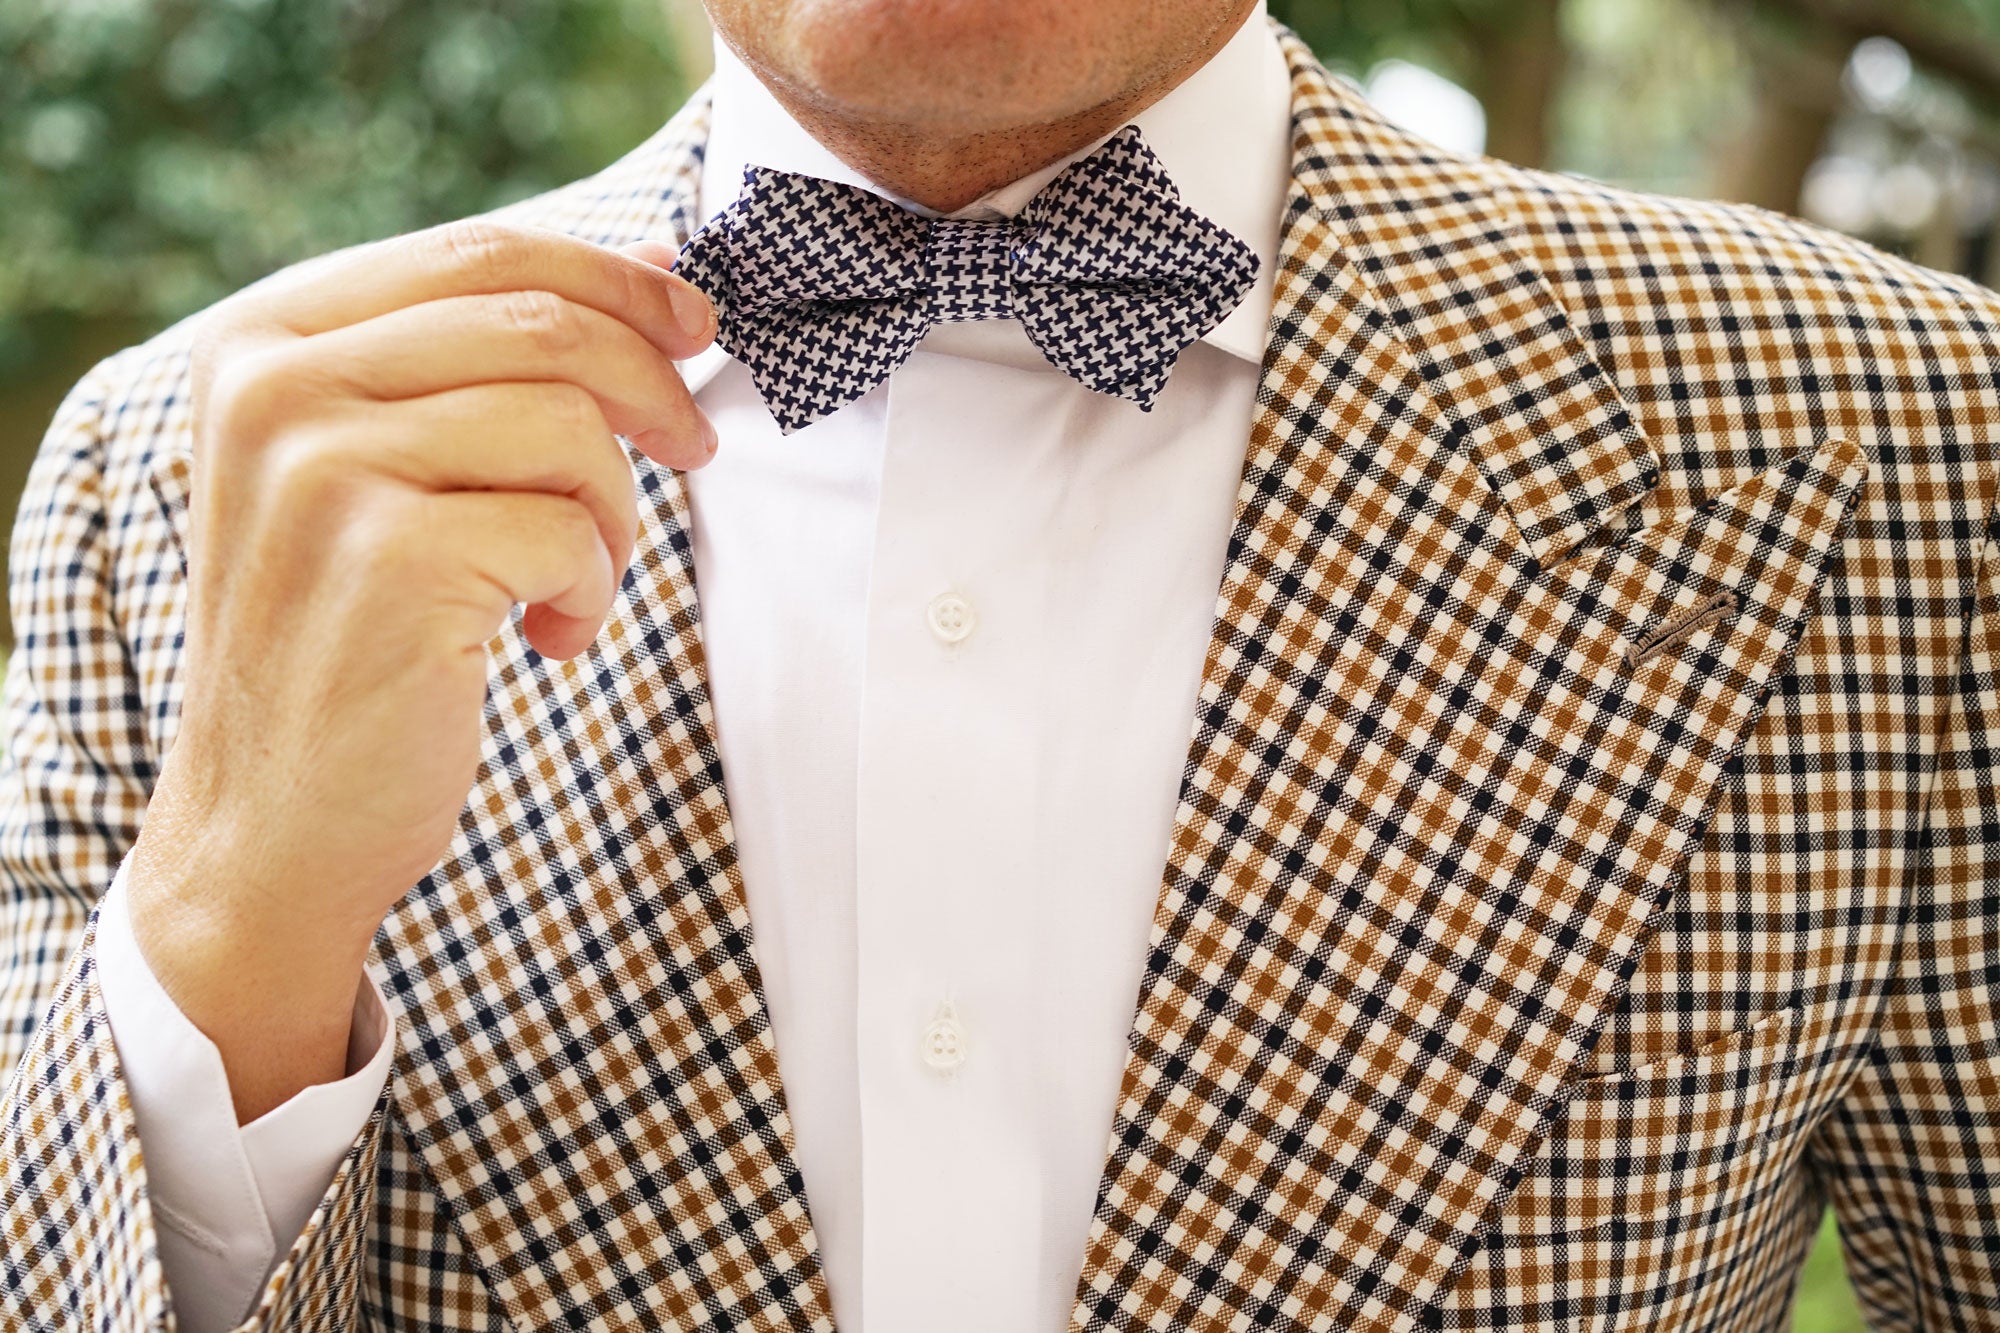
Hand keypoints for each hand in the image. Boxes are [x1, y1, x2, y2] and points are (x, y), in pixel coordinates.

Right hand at [122, 220, 714, 1120]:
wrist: (271, 825)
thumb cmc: (350, 643)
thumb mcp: (375, 474)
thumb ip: (478, 367)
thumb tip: (656, 276)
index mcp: (265, 340)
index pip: (483, 250)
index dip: (616, 278)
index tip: (693, 322)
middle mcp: (277, 386)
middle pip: (543, 321)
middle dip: (653, 387)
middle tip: (694, 453)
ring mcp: (325, 468)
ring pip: (570, 424)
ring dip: (615, 513)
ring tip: (576, 582)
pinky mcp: (393, 558)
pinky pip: (572, 528)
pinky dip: (593, 588)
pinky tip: (549, 638)